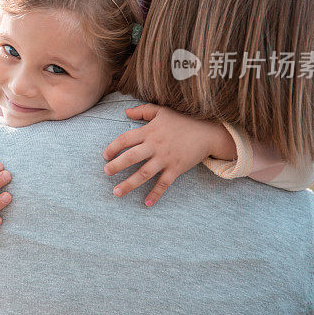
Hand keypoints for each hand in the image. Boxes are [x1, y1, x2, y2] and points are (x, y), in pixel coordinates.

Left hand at [102, 104, 235, 205]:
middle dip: (116, 166)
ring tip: (116, 192)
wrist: (208, 132)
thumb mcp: (162, 111)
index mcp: (149, 132)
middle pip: (131, 157)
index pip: (125, 140)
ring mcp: (165, 159)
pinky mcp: (176, 169)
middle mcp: (155, 146)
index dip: (113, 147)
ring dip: (129, 184)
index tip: (105, 155)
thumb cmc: (183, 120)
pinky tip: (146, 203)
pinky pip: (163, 184)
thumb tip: (126, 112)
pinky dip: (155, 194)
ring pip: (143, 174)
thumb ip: (143, 111)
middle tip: (106, 172)